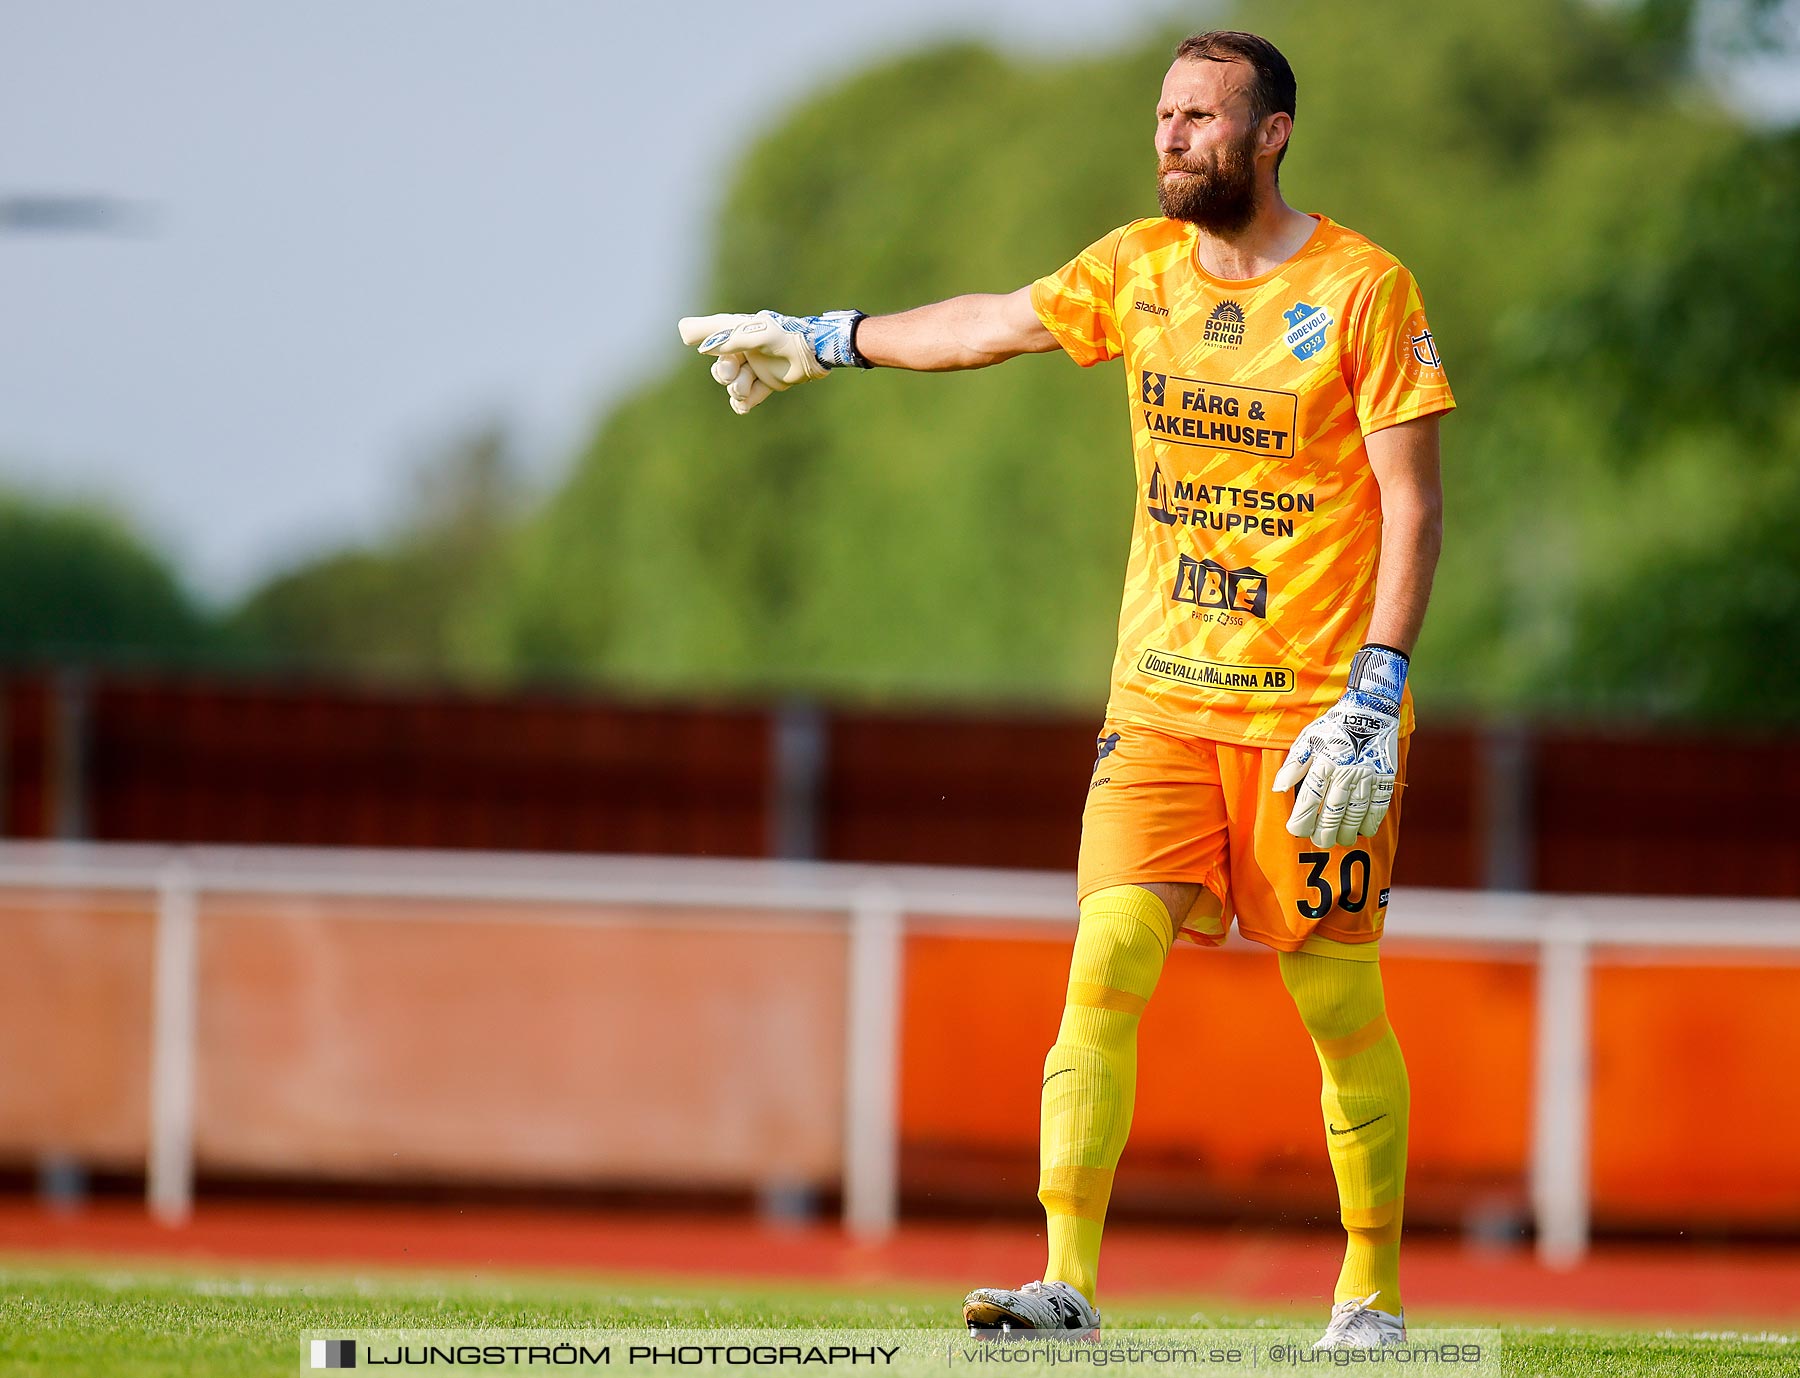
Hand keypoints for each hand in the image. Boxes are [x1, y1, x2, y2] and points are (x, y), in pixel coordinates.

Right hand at [676, 309, 867, 413]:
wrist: (814, 353)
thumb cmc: (786, 337)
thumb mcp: (758, 335)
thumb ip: (731, 339)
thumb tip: (702, 348)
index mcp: (741, 332)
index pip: (714, 330)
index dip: (699, 333)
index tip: (687, 336)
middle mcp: (746, 350)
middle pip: (722, 366)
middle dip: (723, 373)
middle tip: (729, 376)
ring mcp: (757, 368)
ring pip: (735, 384)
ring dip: (737, 388)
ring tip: (744, 389)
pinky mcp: (768, 384)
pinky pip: (749, 397)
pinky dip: (745, 403)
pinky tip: (744, 406)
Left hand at [1271, 645, 1407, 848]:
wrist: (1370, 710)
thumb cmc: (1333, 727)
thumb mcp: (1307, 739)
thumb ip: (1293, 766)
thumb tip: (1279, 789)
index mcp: (1323, 763)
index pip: (1309, 799)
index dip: (1301, 820)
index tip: (1295, 831)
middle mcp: (1345, 772)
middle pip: (1333, 812)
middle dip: (1324, 832)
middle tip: (1319, 841)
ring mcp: (1367, 776)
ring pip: (1356, 813)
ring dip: (1347, 831)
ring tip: (1340, 840)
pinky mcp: (1384, 777)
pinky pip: (1378, 805)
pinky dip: (1371, 821)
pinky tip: (1364, 830)